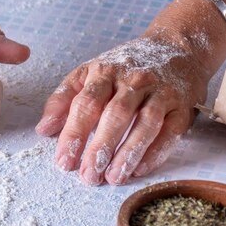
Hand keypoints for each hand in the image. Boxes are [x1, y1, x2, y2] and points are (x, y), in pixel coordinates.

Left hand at [36, 31, 210, 185]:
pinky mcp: (182, 106)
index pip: (85, 104)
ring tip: (112, 177)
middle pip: (115, 115)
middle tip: (88, 175)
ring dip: (128, 153)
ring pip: (145, 124)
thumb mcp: (87, 74)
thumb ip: (63, 99)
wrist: (175, 48)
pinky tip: (139, 169)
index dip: (73, 133)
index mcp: (103, 73)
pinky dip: (156, 152)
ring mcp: (160, 92)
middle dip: (100, 148)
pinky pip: (170, 131)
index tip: (64, 160)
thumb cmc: (123, 68)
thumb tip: (43, 129)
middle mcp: (132, 80)